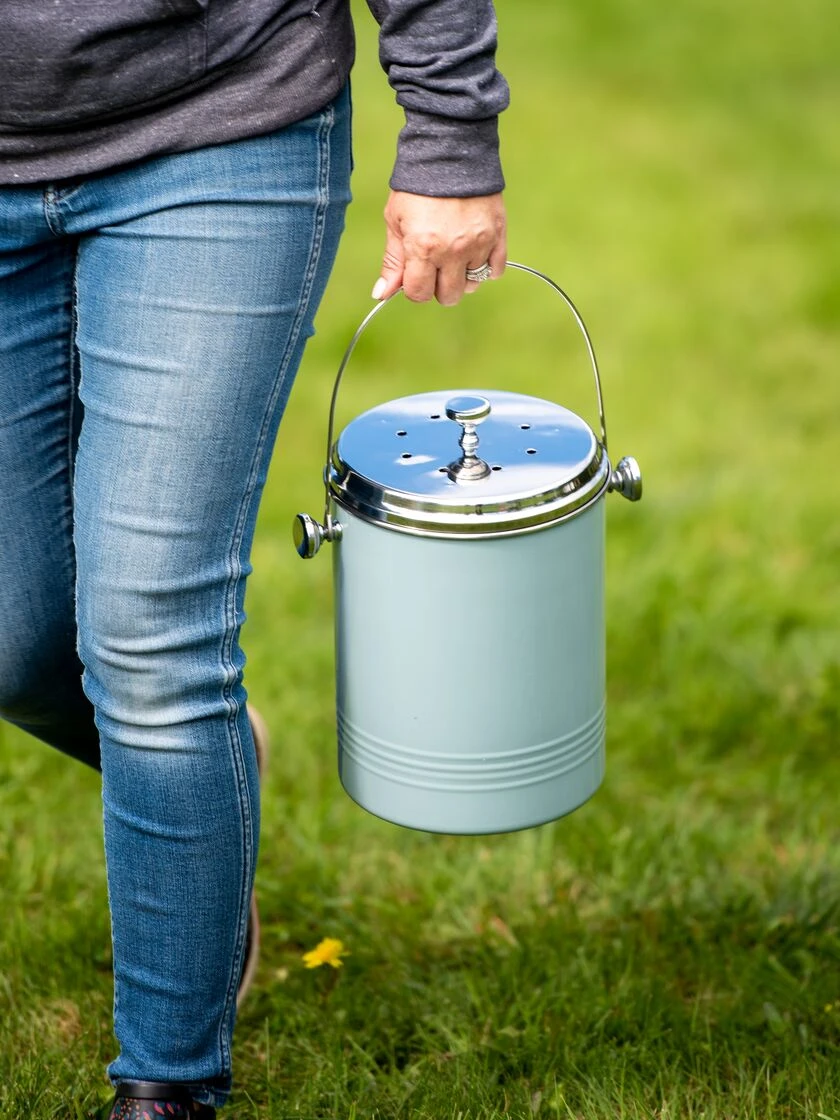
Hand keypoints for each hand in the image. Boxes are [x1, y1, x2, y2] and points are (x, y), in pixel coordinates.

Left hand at [371, 191, 506, 305]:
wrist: (451, 151)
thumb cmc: (417, 186)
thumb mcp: (395, 221)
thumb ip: (392, 261)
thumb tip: (381, 294)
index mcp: (424, 248)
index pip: (419, 294)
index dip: (414, 287)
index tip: (415, 273)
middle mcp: (453, 250)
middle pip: (449, 296)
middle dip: (438, 286)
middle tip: (435, 264)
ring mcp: (479, 244)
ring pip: (472, 284)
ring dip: (462, 276)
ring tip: (455, 253)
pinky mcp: (498, 234)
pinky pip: (496, 270)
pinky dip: (485, 267)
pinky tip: (473, 252)